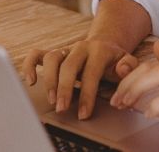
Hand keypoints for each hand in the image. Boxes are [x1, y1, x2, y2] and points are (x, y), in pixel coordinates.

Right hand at [23, 38, 139, 119]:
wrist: (105, 44)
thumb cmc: (115, 60)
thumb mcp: (127, 61)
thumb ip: (129, 66)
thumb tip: (121, 70)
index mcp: (99, 50)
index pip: (91, 72)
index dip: (87, 94)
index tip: (84, 113)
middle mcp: (80, 47)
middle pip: (68, 65)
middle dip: (64, 88)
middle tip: (63, 109)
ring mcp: (66, 49)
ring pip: (52, 59)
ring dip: (49, 80)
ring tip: (52, 100)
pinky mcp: (55, 53)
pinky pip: (37, 54)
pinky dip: (30, 65)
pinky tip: (31, 81)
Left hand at [109, 41, 158, 144]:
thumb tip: (158, 47)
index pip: (149, 63)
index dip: (129, 76)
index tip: (117, 92)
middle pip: (149, 67)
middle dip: (127, 84)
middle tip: (116, 101)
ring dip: (137, 90)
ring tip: (126, 104)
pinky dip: (158, 104)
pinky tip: (150, 113)